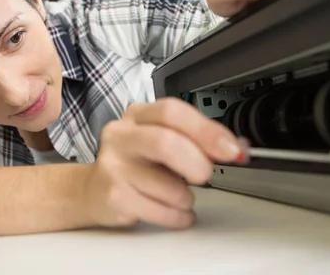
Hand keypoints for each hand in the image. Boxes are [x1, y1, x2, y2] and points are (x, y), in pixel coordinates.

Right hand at [82, 97, 247, 228]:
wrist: (92, 191)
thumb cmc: (134, 164)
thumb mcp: (159, 141)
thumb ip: (194, 139)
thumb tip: (236, 148)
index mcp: (137, 115)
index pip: (172, 112)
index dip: (206, 130)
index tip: (231, 149)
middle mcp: (120, 136)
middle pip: (165, 142)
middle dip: (196, 163)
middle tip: (205, 174)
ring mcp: (113, 167)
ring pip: (168, 186)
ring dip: (186, 198)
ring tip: (179, 196)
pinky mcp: (113, 197)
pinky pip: (161, 211)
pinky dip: (177, 216)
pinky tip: (172, 211)